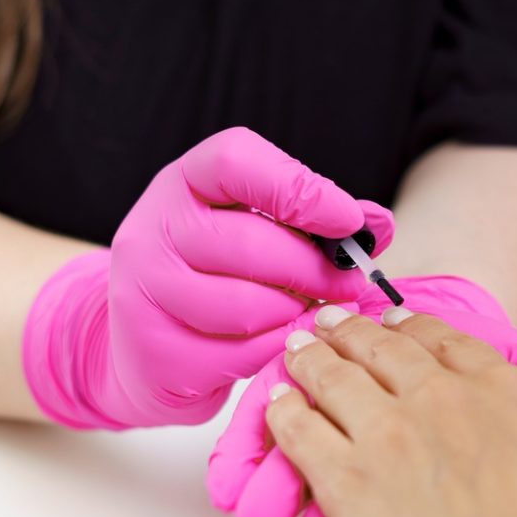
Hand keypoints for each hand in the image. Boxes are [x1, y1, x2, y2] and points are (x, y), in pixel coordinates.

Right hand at [21, 127, 391, 427]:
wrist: (140, 346)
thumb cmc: (213, 274)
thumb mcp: (251, 228)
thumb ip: (311, 219)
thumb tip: (376, 224)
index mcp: (181, 184)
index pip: (234, 162)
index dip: (299, 187)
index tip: (347, 218)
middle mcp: (151, 230)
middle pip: (250, 242)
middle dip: (314, 266)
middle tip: (351, 281)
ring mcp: (144, 292)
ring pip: (248, 305)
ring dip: (297, 312)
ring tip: (316, 311)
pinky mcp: (155, 351)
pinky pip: (240, 354)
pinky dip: (278, 349)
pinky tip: (288, 342)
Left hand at [206, 276, 516, 516]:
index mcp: (509, 398)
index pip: (450, 344)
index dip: (416, 329)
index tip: (397, 323)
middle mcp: (446, 401)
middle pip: (386, 350)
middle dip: (354, 332)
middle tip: (332, 324)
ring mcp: (391, 435)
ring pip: (336, 378)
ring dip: (312, 360)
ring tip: (297, 352)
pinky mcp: (346, 481)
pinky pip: (299, 432)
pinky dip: (283, 414)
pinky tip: (276, 406)